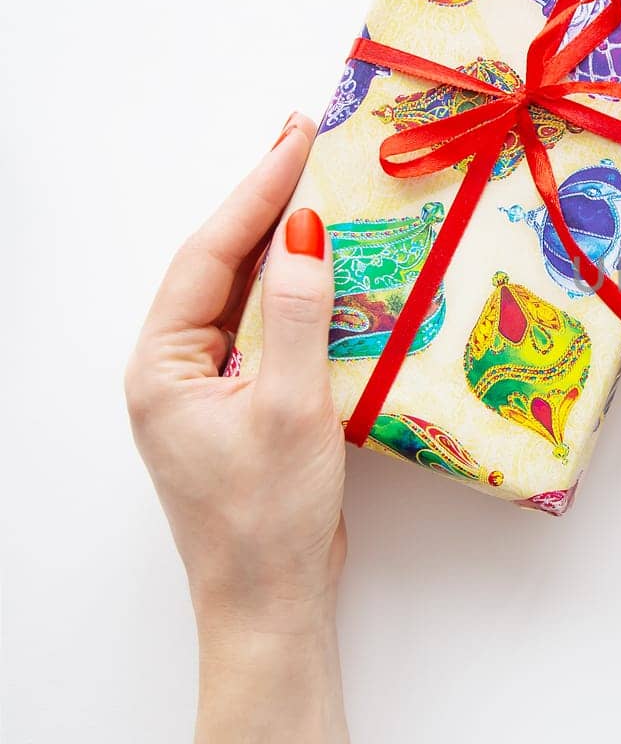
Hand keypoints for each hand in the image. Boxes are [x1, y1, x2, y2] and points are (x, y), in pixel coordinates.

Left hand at [125, 113, 345, 635]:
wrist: (271, 604)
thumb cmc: (268, 516)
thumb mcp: (289, 409)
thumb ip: (296, 315)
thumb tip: (304, 231)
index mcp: (161, 366)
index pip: (209, 258)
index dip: (254, 194)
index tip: (296, 140)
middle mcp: (175, 369)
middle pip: (220, 267)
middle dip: (265, 204)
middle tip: (306, 139)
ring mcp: (209, 388)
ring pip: (245, 295)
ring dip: (285, 243)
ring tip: (324, 185)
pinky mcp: (245, 406)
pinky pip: (270, 331)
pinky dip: (301, 293)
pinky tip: (335, 267)